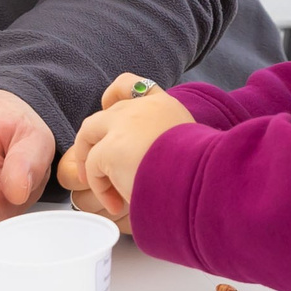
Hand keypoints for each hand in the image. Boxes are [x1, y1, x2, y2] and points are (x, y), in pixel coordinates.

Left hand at [55, 74, 194, 224]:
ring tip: (105, 194)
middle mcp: (140, 109)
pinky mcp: (110, 148)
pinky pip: (93, 168)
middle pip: (100, 118)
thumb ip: (164, 142)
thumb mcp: (188, 145)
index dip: (113, 95)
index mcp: (163, 105)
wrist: (202, 180)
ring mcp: (122, 125)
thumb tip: (148, 165)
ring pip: (88, 137)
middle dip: (91, 144)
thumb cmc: (200, 173)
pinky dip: (100, 189)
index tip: (107, 107)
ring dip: (90, 166)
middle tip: (96, 172)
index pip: (130, 84)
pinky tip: (116, 205)